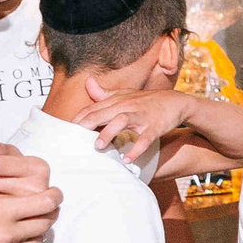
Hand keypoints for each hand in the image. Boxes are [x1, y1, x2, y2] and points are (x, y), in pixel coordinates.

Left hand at [73, 78, 193, 163]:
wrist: (176, 102)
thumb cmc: (147, 101)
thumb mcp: (126, 94)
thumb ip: (104, 93)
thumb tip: (87, 82)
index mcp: (117, 101)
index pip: (93, 109)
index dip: (78, 119)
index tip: (65, 132)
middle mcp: (127, 107)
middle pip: (102, 113)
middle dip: (87, 125)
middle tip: (73, 139)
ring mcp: (141, 116)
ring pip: (121, 121)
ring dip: (109, 133)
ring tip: (98, 146)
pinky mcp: (155, 127)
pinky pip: (144, 138)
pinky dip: (136, 149)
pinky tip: (127, 159)